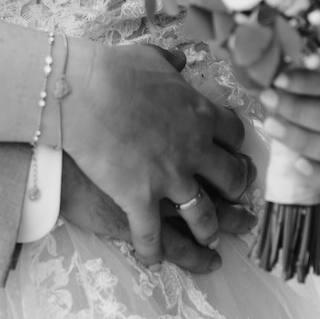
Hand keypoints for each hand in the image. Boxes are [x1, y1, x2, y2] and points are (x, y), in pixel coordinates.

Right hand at [59, 40, 254, 264]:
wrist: (80, 92)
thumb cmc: (113, 70)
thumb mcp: (150, 57)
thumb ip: (170, 63)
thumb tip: (181, 59)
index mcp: (200, 115)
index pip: (234, 135)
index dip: (237, 148)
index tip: (236, 154)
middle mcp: (194, 150)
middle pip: (231, 179)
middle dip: (237, 194)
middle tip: (239, 204)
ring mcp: (169, 179)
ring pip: (203, 216)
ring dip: (209, 231)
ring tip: (212, 243)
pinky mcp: (140, 199)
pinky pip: (153, 236)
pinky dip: (155, 252)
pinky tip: (155, 261)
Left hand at [254, 66, 319, 199]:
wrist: (287, 114)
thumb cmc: (292, 81)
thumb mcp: (294, 66)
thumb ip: (290, 61)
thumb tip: (270, 64)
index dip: (312, 82)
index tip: (278, 80)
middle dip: (303, 111)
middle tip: (269, 99)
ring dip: (305, 139)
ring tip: (271, 125)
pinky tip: (297, 164)